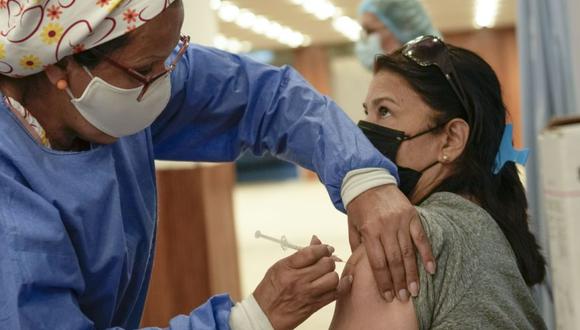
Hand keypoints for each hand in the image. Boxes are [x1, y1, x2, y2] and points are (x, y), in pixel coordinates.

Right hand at [253, 236, 351, 329]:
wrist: (265, 315)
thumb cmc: (270, 290)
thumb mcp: (279, 267)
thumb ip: (299, 255)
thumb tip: (316, 241)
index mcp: (288, 268)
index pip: (312, 252)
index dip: (322, 248)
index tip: (325, 248)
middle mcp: (299, 280)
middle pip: (326, 264)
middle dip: (328, 260)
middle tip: (325, 262)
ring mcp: (308, 294)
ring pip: (333, 279)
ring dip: (332, 275)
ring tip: (326, 275)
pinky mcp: (315, 305)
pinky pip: (335, 294)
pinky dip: (340, 287)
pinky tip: (336, 283)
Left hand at [346, 184, 434, 302]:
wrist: (368, 181)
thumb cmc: (358, 207)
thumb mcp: (352, 227)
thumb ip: (358, 247)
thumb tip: (361, 269)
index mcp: (369, 230)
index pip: (378, 262)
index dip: (383, 281)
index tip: (387, 296)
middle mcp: (386, 226)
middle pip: (395, 260)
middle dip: (399, 281)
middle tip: (404, 298)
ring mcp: (400, 220)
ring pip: (409, 252)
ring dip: (412, 273)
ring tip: (415, 290)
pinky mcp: (412, 215)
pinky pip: (421, 237)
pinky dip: (427, 254)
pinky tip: (431, 269)